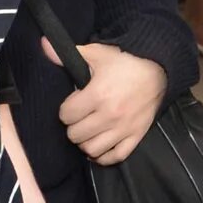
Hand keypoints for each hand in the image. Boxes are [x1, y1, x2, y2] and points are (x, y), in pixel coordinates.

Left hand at [54, 40, 167, 165]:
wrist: (158, 68)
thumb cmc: (125, 61)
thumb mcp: (96, 53)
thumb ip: (67, 54)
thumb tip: (43, 44)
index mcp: (98, 95)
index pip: (67, 115)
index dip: (66, 109)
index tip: (72, 104)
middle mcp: (110, 115)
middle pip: (76, 135)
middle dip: (73, 126)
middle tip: (78, 117)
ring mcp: (124, 128)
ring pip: (92, 149)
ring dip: (85, 142)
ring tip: (87, 132)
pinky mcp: (136, 135)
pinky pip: (116, 156)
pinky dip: (104, 157)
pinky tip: (98, 148)